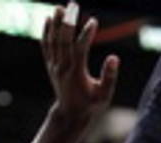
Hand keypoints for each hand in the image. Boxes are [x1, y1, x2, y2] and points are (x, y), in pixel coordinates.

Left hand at [41, 3, 118, 122]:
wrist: (70, 114)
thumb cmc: (91, 105)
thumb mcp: (104, 95)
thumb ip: (109, 77)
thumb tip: (114, 57)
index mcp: (76, 74)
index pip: (79, 50)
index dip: (86, 35)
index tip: (93, 20)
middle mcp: (63, 68)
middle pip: (63, 41)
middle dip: (68, 22)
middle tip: (73, 5)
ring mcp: (54, 66)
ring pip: (53, 41)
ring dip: (55, 23)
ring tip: (59, 7)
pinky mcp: (50, 65)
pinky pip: (46, 46)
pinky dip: (46, 32)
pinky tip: (48, 19)